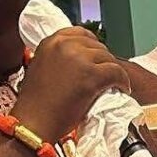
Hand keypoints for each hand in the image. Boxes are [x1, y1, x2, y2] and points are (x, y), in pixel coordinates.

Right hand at [12, 27, 130, 141]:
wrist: (33, 123)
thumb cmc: (36, 103)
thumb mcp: (42, 67)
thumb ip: (59, 57)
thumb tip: (82, 58)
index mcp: (51, 42)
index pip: (80, 33)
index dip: (92, 45)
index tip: (96, 57)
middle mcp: (65, 45)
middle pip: (96, 46)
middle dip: (102, 60)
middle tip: (105, 74)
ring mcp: (79, 59)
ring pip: (108, 58)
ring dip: (113, 71)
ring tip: (115, 83)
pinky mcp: (92, 75)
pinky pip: (117, 72)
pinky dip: (123, 81)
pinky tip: (123, 88)